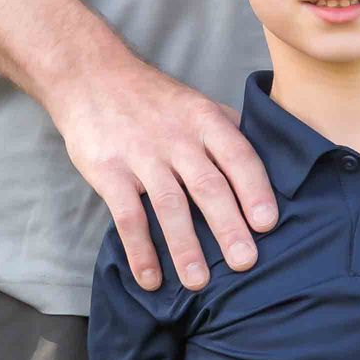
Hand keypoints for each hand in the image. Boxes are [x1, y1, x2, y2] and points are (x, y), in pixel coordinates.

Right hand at [48, 44, 278, 292]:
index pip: (238, 155)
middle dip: (228, 226)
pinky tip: (151, 278)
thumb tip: (268, 166)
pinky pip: (127, 216)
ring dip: (185, 247)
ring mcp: (141, 155)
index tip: (268, 223)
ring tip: (198, 282)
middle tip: (245, 262)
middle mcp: (177, 137)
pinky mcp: (109, 171)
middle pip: (208, 185)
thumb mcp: (195, 103)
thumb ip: (228, 133)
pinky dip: (140, 250)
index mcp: (204, 120)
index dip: (255, 189)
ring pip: (169, 205)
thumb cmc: (153, 99)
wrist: (91, 76)